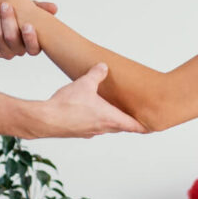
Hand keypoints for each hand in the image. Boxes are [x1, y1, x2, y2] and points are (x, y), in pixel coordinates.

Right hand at [33, 63, 147, 138]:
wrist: (46, 119)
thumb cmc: (67, 105)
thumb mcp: (85, 83)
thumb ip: (97, 74)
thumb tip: (104, 66)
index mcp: (110, 118)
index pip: (133, 126)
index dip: (143, 126)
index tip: (151, 126)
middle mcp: (102, 128)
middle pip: (120, 127)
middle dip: (126, 121)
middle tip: (134, 116)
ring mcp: (89, 132)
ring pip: (105, 127)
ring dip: (109, 120)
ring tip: (111, 111)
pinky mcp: (77, 132)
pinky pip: (91, 127)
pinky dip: (95, 121)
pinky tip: (88, 112)